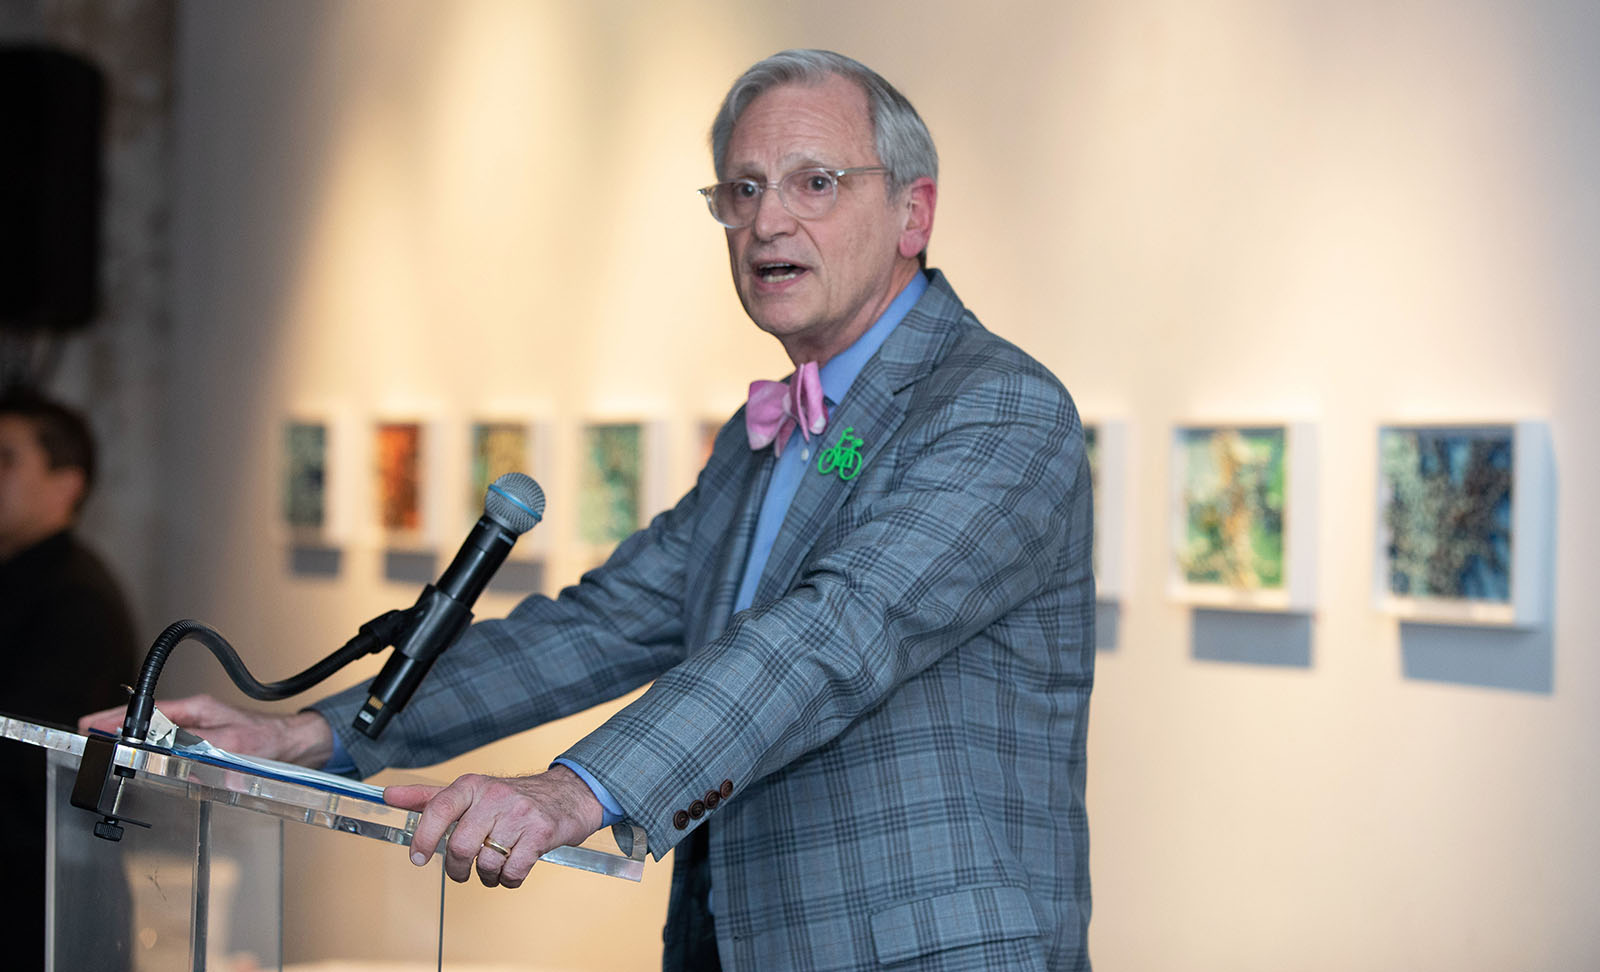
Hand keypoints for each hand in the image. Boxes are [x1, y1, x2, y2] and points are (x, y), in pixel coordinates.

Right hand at [77, 693, 334, 767]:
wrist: (297, 746)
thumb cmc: (271, 739)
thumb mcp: (236, 745)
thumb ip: (206, 751)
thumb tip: (181, 762)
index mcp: (197, 709)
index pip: (148, 712)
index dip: (117, 720)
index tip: (90, 726)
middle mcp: (195, 719)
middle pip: (145, 725)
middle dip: (117, 733)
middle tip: (90, 747)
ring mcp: (198, 733)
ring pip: (156, 741)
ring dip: (135, 748)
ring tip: (109, 758)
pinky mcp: (205, 748)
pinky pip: (171, 754)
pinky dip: (155, 761)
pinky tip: (147, 772)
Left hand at [385, 765, 603, 888]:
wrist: (568, 794)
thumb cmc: (514, 798)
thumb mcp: (470, 792)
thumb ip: (428, 798)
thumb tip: (388, 796)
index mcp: (472, 785)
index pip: (438, 810)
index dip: (423, 838)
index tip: (417, 859)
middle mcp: (494, 796)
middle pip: (460, 846)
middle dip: (457, 868)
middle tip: (462, 871)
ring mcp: (520, 814)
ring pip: (486, 862)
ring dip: (486, 876)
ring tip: (493, 867)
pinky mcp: (541, 832)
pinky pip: (513, 871)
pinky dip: (509, 880)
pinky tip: (512, 870)